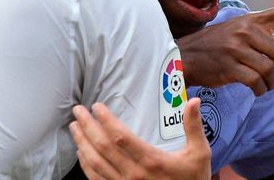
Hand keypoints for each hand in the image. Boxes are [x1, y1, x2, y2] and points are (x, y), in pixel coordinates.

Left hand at [70, 98, 211, 179]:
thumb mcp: (199, 154)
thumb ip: (194, 127)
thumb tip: (195, 100)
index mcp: (151, 160)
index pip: (120, 137)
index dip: (105, 120)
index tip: (96, 106)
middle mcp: (133, 174)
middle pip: (102, 148)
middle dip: (87, 127)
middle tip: (78, 111)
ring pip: (95, 164)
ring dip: (82, 144)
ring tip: (74, 127)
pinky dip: (85, 165)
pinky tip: (81, 153)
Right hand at [177, 0, 273, 94]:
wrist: (185, 56)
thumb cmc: (215, 45)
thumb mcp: (240, 36)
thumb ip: (268, 40)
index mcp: (250, 21)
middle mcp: (245, 31)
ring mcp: (237, 49)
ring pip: (270, 69)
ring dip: (272, 83)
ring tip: (266, 85)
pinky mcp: (230, 67)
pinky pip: (256, 82)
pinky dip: (260, 90)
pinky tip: (256, 90)